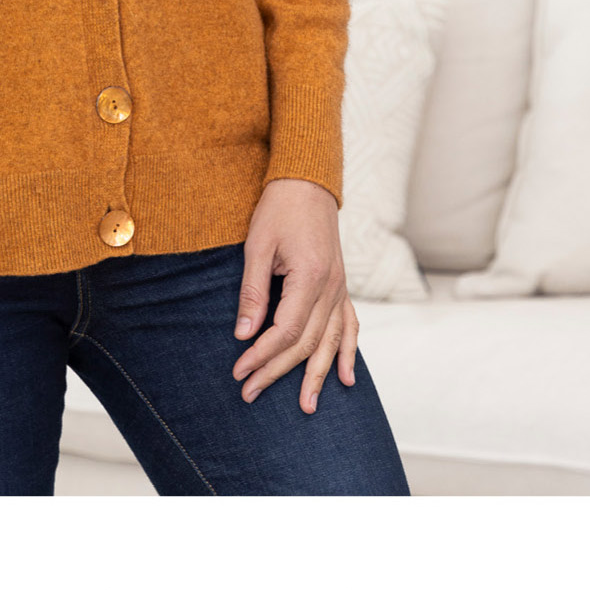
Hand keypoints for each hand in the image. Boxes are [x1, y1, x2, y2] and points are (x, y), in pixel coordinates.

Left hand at [232, 177, 358, 413]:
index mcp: (309, 276)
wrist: (307, 184)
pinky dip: (349, 353)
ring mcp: (341, 288)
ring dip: (318, 376)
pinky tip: (348, 379)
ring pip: (332, 342)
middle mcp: (331, 287)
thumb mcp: (257, 246)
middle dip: (278, 372)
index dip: (262, 355)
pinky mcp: (342, 287)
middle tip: (250, 392)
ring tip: (305, 406)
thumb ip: (252, 291)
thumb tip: (242, 334)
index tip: (239, 371)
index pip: (286, 331)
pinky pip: (350, 326)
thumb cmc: (278, 210)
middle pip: (307, 343)